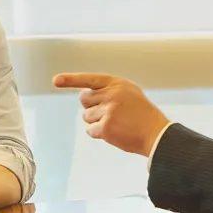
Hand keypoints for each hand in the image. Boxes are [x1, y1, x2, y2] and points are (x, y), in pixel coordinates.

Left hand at [52, 73, 170, 156]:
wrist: (156, 133)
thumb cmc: (143, 115)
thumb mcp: (130, 93)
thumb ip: (109, 90)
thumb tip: (85, 95)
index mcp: (117, 83)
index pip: (89, 79)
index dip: (71, 79)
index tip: (56, 80)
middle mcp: (111, 94)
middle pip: (84, 99)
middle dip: (92, 107)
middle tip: (109, 113)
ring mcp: (108, 110)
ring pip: (86, 116)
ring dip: (97, 122)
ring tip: (116, 124)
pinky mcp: (105, 127)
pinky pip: (90, 130)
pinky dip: (98, 134)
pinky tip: (114, 133)